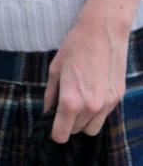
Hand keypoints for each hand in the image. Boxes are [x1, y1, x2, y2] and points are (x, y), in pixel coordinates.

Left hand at [44, 16, 128, 143]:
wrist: (104, 29)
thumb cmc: (75, 47)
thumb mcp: (54, 72)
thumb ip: (50, 98)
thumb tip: (47, 114)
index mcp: (70, 102)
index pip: (60, 136)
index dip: (54, 132)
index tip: (53, 125)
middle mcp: (90, 107)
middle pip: (75, 132)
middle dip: (68, 124)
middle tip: (66, 107)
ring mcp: (106, 103)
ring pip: (91, 129)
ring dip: (83, 122)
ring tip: (80, 103)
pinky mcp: (118, 97)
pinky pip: (104, 116)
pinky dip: (96, 112)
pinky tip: (93, 94)